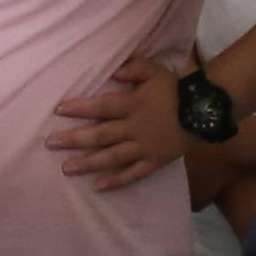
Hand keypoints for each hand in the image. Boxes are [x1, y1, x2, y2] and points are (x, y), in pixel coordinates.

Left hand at [45, 51, 183, 192]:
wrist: (204, 112)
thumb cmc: (175, 90)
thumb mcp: (155, 71)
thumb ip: (133, 68)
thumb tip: (112, 73)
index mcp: (134, 104)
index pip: (102, 107)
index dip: (81, 108)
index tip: (59, 110)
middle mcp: (136, 128)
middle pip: (101, 135)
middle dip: (74, 139)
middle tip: (51, 143)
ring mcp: (145, 147)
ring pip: (113, 157)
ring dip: (88, 163)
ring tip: (66, 168)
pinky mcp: (154, 162)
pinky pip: (134, 174)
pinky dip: (116, 181)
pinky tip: (97, 186)